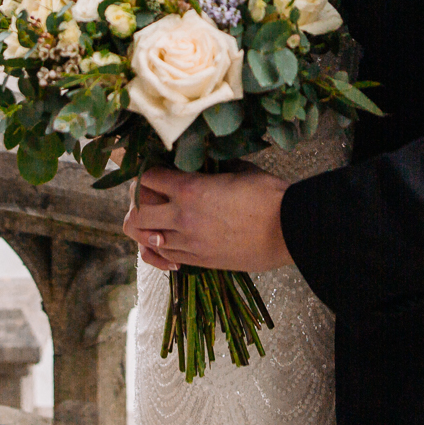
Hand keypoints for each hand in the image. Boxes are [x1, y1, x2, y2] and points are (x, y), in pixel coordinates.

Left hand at [124, 166, 292, 273]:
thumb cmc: (268, 195)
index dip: (146, 172)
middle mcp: (181, 218)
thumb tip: (199, 162)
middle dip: (137, 203)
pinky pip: (164, 257)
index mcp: (189, 189)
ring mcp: (188, 244)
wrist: (288, 230)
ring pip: (145, 239)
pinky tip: (166, 240)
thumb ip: (209, 168)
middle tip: (149, 196)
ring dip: (146, 227)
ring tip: (156, 219)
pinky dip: (159, 248)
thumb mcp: (236, 169)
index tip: (155, 171)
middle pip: (135, 214)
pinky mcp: (198, 262)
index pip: (146, 179)